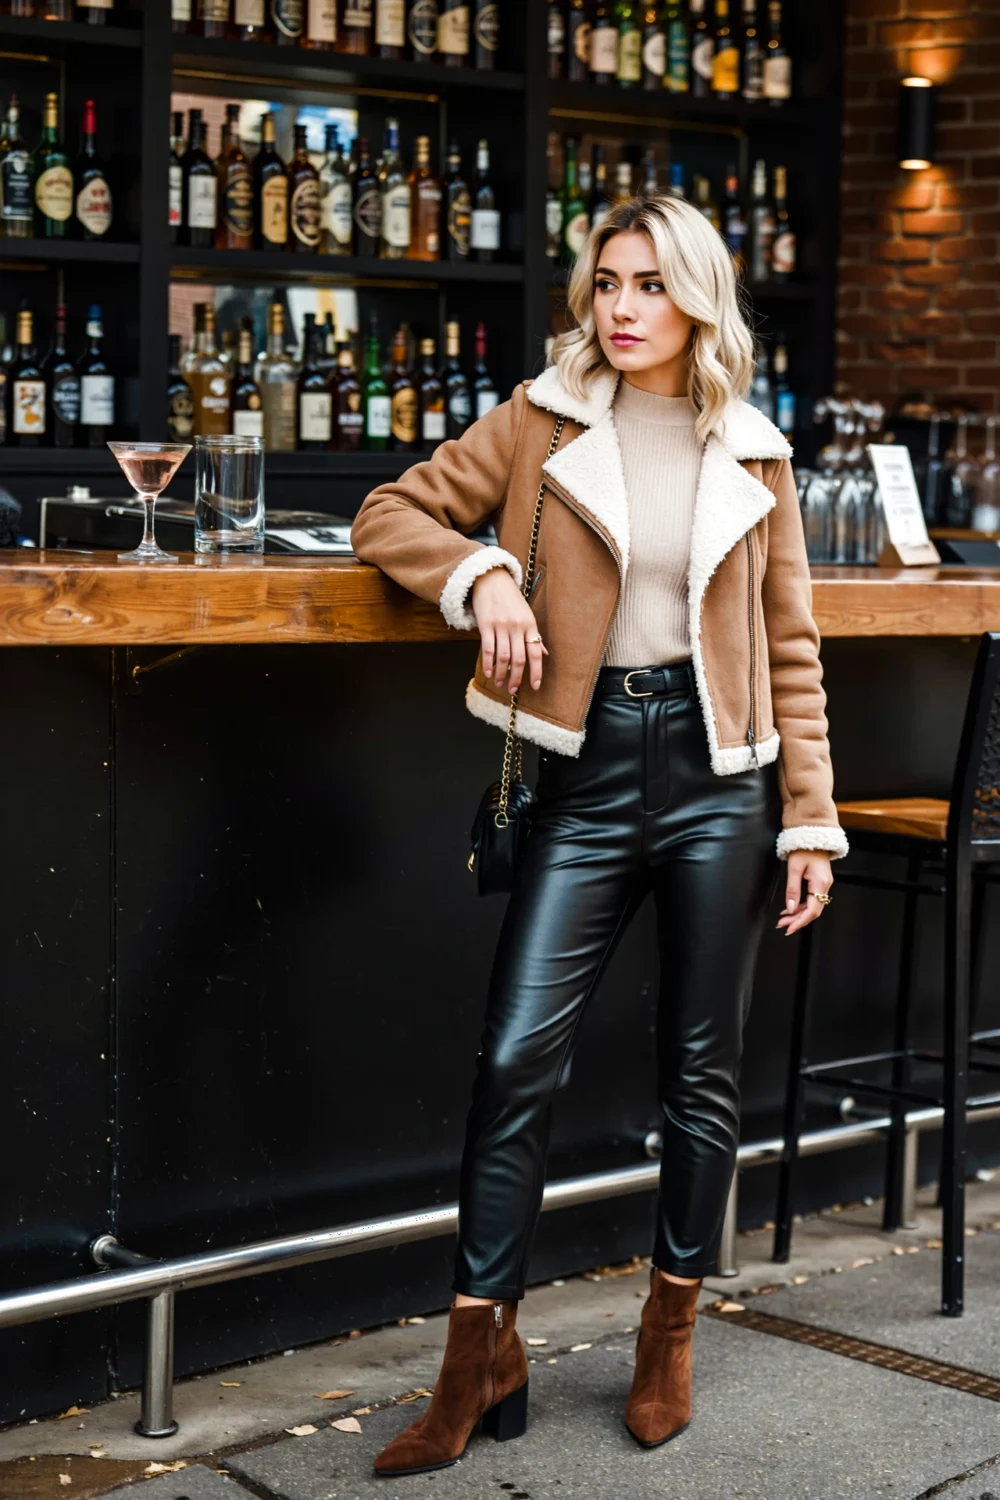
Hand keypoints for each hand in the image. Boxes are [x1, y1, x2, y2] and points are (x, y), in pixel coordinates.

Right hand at [471, 567, 548, 694]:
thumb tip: (544, 654)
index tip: (535, 686)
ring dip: (501, 673)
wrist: (491, 579)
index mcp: (530, 624)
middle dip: (517, 678)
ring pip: (503, 657)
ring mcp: (501, 626)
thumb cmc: (510, 598)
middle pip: (519, 659)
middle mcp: (517, 626)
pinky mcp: (486, 624)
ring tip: (499, 683)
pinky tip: (488, 672)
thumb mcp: (527, 614)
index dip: (536, 672)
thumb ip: (534, 635)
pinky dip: (488, 663)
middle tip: (513, 690)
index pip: (536, 653)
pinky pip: (488, 649)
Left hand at [775, 851, 832, 936]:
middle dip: (797, 920)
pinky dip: (801, 906)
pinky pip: (812, 899)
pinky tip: (790, 909)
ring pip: (812, 906)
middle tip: (782, 925)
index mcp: (820, 883)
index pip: (812, 910)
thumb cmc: (803, 848)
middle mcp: (825, 886)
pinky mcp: (820, 882)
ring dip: (798, 914)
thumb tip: (789, 909)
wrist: (813, 835)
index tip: (788, 928)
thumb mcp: (794, 869)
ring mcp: (824, 885)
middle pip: (813, 910)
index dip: (800, 921)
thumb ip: (792, 890)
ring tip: (783, 919)